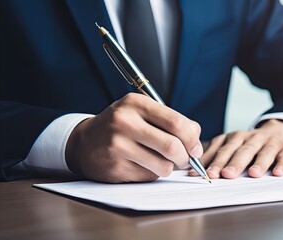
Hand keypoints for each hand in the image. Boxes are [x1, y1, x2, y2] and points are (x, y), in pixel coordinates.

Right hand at [65, 93, 202, 182]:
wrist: (85, 142)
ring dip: (169, 167)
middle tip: (185, 160)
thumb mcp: (143, 113)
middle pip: (172, 146)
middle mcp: (124, 122)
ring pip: (163, 166)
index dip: (192, 139)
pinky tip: (142, 165)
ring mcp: (117, 145)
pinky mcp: (115, 167)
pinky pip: (149, 176)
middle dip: (185, 157)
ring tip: (162, 161)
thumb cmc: (122, 127)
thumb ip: (171, 121)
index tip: (196, 148)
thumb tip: (196, 140)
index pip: (176, 122)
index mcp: (136, 103)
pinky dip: (153, 174)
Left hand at [189, 119, 282, 178]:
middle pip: (241, 150)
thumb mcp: (233, 145)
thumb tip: (193, 172)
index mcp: (235, 137)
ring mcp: (269, 143)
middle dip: (232, 163)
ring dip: (258, 163)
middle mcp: (251, 138)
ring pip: (263, 152)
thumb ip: (215, 156)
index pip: (222, 149)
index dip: (214, 161)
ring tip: (252, 174)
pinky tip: (277, 172)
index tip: (205, 174)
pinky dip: (281, 165)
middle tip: (225, 175)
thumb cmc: (252, 143)